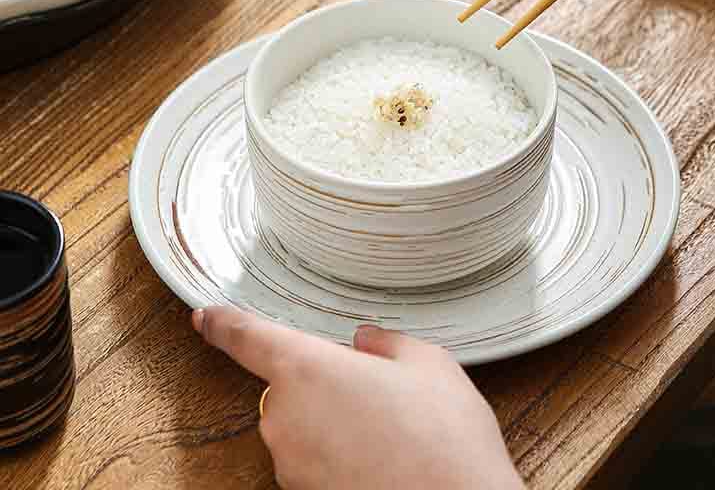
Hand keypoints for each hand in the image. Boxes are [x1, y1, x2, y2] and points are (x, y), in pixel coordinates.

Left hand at [192, 307, 524, 489]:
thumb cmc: (443, 436)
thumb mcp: (427, 363)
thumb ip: (387, 344)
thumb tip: (366, 342)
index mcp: (306, 368)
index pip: (248, 337)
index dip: (223, 323)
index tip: (204, 317)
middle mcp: (286, 417)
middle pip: (289, 386)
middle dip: (323, 383)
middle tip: (378, 392)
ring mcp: (292, 465)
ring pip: (304, 426)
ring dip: (333, 422)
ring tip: (392, 431)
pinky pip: (315, 462)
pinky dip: (340, 456)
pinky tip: (384, 457)